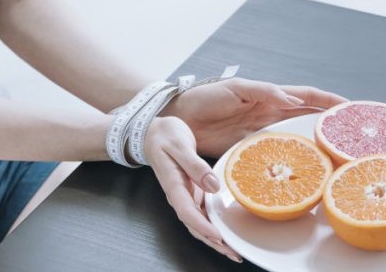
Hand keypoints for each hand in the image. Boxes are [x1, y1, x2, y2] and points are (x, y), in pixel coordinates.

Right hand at [144, 116, 242, 262]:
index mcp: (173, 185)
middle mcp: (178, 195)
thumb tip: (213, 185)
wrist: (152, 133)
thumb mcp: (180, 145)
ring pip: (198, 223)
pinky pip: (201, 213)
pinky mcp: (190, 192)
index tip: (218, 237)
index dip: (203, 227)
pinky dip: (213, 225)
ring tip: (233, 249)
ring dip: (214, 238)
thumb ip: (196, 165)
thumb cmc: (164, 136)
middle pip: (194, 225)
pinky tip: (225, 231)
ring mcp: (184, 195)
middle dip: (213, 242)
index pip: (187, 212)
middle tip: (233, 252)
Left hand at [162, 77, 346, 156]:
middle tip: (356, 135)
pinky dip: (295, 160)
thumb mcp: (235, 89)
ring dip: (318, 142)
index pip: (308, 96)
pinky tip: (306, 171)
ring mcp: (264, 133)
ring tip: (340, 154)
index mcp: (271, 95)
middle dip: (333, 123)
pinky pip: (280, 154)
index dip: (331, 100)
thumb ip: (264, 91)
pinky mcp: (253, 150)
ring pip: (299, 136)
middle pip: (309, 117)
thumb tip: (293, 99)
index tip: (353, 106)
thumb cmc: (206, 97)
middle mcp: (272, 113)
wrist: (181, 118)